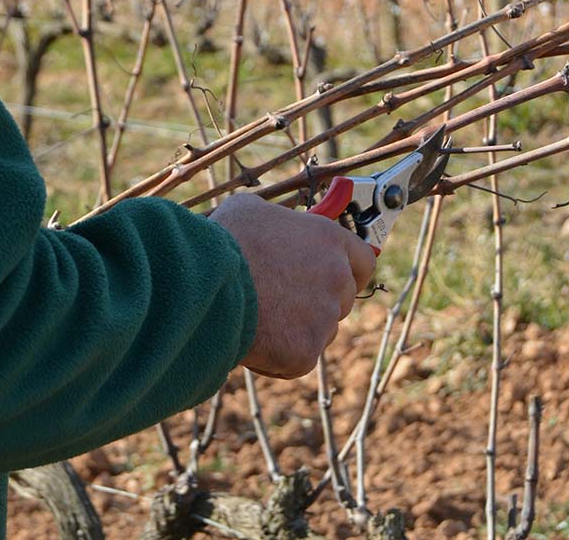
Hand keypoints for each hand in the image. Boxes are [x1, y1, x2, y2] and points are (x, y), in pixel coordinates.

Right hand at [210, 192, 376, 378]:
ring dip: (297, 328)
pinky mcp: (306, 352)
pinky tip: (252, 337)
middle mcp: (336, 277)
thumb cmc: (225, 239)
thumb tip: (272, 225)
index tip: (332, 276)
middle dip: (317, 301)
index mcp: (329, 239)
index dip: (348, 270)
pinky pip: (297, 358)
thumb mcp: (252, 210)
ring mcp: (324, 317)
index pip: (363, 260)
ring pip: (320, 330)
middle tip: (282, 299)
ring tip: (258, 315)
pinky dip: (278, 355)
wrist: (205, 281)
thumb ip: (277, 221)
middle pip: (342, 299)